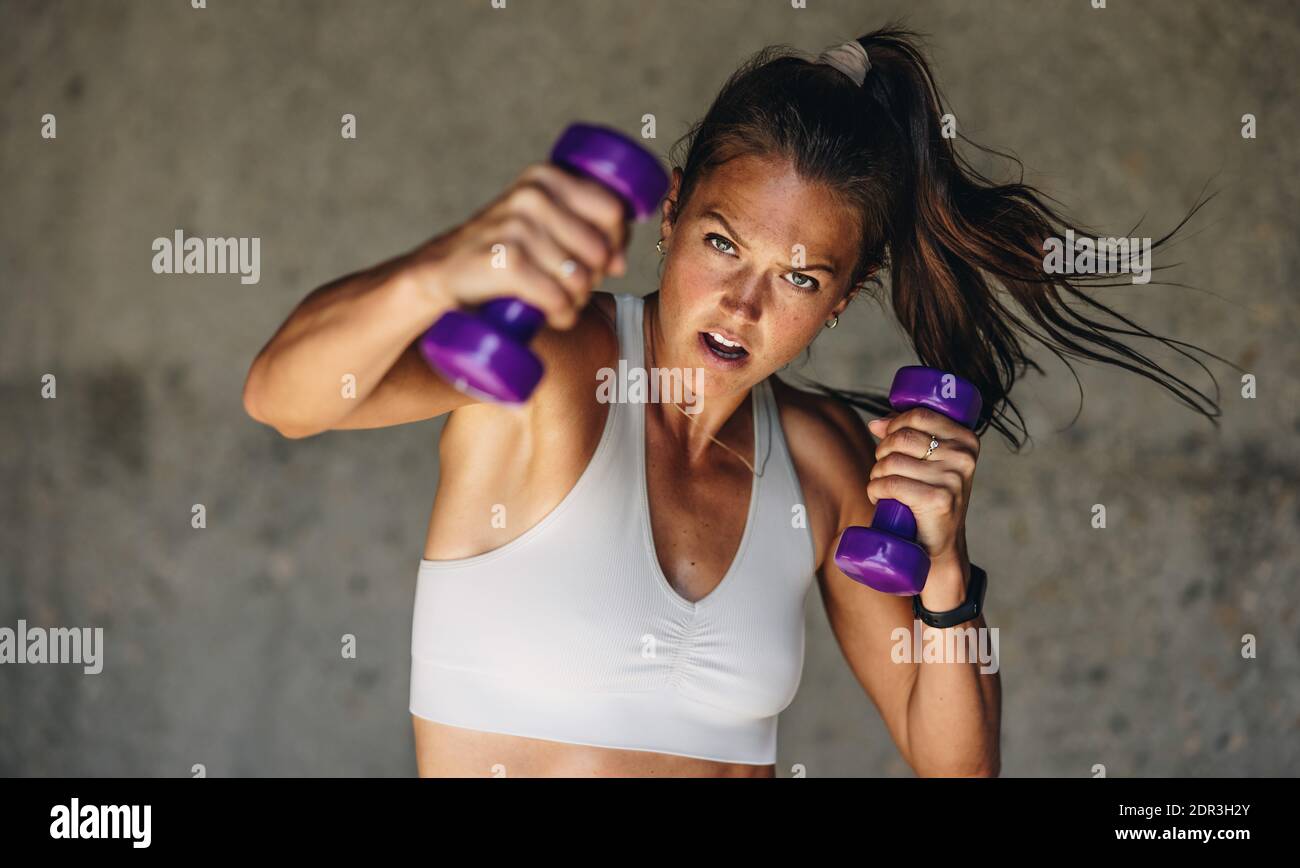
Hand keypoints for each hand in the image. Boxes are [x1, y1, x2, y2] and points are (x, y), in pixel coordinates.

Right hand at [405, 162, 630, 329]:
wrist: (441, 271)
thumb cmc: (501, 249)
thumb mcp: (536, 220)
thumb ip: (578, 224)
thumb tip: (620, 262)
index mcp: (546, 177)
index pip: (612, 210)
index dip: (618, 243)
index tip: (608, 262)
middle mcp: (533, 196)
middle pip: (599, 248)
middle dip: (596, 278)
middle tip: (577, 290)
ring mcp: (518, 227)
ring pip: (580, 277)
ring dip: (578, 300)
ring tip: (564, 304)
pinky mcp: (507, 261)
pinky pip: (557, 296)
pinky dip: (563, 313)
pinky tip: (557, 317)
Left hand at [865, 408, 980, 568]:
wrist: (940, 542)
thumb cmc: (931, 496)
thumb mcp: (929, 461)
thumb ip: (908, 435)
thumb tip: (876, 423)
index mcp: (966, 440)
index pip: (920, 415)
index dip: (894, 424)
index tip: (887, 439)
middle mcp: (963, 457)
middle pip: (902, 437)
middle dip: (882, 451)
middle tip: (882, 468)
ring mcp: (953, 478)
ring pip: (892, 461)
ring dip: (877, 473)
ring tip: (881, 484)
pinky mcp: (938, 499)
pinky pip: (891, 483)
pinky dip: (876, 489)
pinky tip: (879, 496)